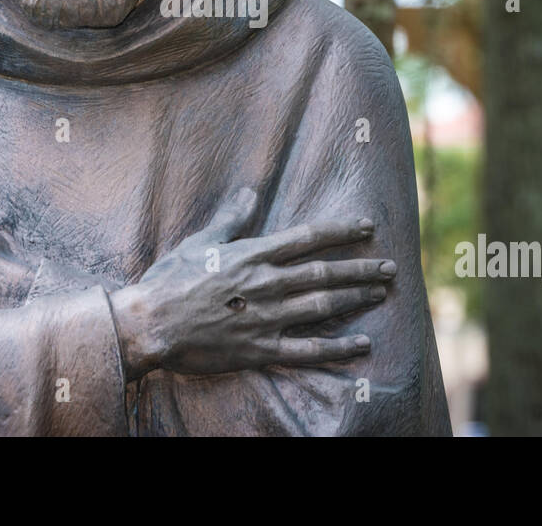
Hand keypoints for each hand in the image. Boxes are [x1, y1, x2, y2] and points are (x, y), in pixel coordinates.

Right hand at [109, 188, 394, 379]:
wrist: (150, 324)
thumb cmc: (170, 280)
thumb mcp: (200, 242)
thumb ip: (230, 219)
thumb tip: (249, 192)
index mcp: (253, 255)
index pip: (307, 238)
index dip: (341, 231)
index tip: (368, 227)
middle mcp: (266, 284)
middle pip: (324, 273)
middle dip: (360, 268)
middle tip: (390, 267)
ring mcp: (266, 318)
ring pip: (323, 307)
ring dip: (355, 298)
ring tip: (381, 293)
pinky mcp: (261, 349)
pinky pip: (308, 350)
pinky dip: (337, 347)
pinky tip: (362, 344)